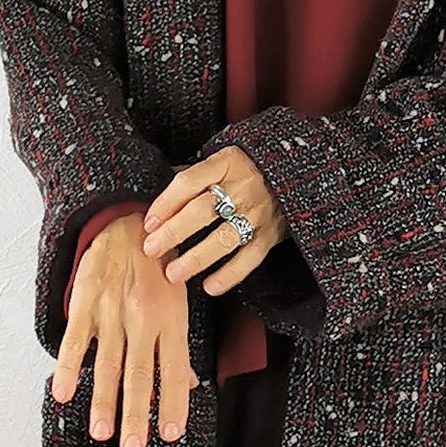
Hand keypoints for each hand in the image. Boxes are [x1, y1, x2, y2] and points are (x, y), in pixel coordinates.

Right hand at [52, 209, 199, 446]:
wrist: (125, 219)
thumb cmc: (157, 267)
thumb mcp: (178, 300)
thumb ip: (177, 344)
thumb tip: (189, 384)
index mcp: (171, 320)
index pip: (174, 370)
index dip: (173, 403)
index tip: (170, 435)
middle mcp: (143, 319)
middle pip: (140, 374)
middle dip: (136, 413)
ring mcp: (112, 312)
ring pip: (108, 363)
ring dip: (103, 401)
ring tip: (102, 432)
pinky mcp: (85, 302)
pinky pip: (76, 340)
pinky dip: (68, 367)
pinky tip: (63, 393)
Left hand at [140, 146, 287, 295]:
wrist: (296, 171)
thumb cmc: (251, 168)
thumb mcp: (224, 160)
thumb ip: (195, 177)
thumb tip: (160, 201)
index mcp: (226, 162)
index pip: (188, 183)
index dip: (165, 204)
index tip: (148, 223)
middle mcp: (243, 186)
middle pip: (202, 211)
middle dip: (174, 232)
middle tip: (152, 249)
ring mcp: (258, 212)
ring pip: (223, 238)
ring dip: (196, 259)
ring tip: (174, 274)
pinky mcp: (271, 234)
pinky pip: (249, 259)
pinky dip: (229, 275)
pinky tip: (210, 287)